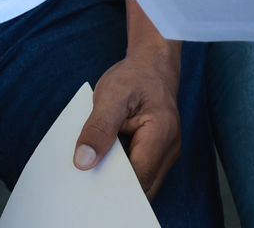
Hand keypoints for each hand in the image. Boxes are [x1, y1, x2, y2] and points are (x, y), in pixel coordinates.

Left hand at [74, 47, 181, 196]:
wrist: (153, 64)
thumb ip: (97, 129)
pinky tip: (104, 163)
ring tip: (94, 170)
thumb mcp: (110, 96)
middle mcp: (170, 149)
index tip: (86, 189)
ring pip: (142, 184)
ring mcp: (167, 153)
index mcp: (161, 133)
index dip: (113, 189)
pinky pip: (142, 174)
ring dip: (118, 182)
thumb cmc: (135, 77)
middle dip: (114, 189)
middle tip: (84, 183)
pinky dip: (122, 173)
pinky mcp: (159, 154)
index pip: (138, 178)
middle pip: (142, 187)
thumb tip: (83, 162)